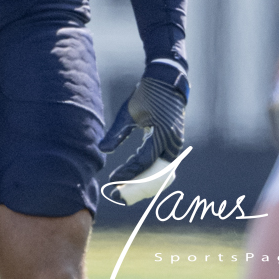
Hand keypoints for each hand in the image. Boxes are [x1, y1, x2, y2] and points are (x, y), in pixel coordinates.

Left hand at [99, 60, 187, 185]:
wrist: (167, 82)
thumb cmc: (145, 94)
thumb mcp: (128, 111)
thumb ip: (117, 133)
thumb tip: (102, 151)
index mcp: (162, 134)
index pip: (144, 161)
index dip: (127, 174)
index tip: (112, 181)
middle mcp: (172, 144)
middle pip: (156, 176)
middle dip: (136, 189)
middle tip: (116, 195)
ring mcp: (175, 147)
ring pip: (162, 177)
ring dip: (144, 187)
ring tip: (124, 193)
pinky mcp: (173, 147)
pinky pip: (164, 170)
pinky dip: (151, 179)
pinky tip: (135, 184)